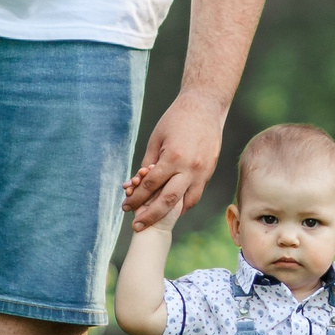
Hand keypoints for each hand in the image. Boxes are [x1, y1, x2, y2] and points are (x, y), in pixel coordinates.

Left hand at [123, 91, 224, 228]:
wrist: (205, 107)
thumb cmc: (175, 120)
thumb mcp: (156, 139)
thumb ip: (148, 164)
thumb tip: (136, 185)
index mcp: (172, 157)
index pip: (150, 185)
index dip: (136, 198)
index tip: (125, 207)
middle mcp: (189, 168)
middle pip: (167, 200)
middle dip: (150, 216)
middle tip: (136, 226)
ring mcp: (202, 171)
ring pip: (185, 202)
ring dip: (169, 214)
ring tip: (154, 221)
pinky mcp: (209, 172)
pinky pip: (196, 195)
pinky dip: (184, 204)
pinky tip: (172, 208)